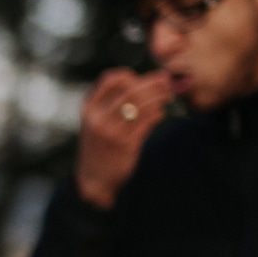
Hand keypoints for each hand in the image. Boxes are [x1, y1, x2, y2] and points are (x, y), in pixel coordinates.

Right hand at [76, 68, 174, 210]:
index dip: (128, 76)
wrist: (93, 180)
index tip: (142, 79)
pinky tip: (162, 112)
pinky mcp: (125, 145)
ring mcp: (111, 132)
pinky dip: (157, 114)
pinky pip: (146, 123)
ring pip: (140, 105)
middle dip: (152, 83)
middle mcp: (97, 118)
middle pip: (130, 91)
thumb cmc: (99, 148)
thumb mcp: (94, 124)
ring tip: (168, 95)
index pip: (109, 80)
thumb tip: (138, 84)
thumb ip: (108, 105)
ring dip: (158, 97)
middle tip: (167, 80)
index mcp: (88, 109)